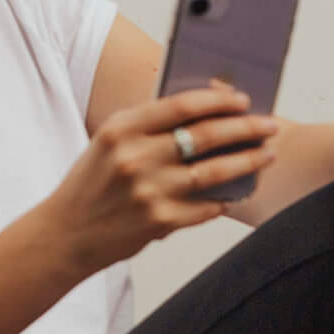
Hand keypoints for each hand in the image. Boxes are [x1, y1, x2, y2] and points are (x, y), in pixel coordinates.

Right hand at [43, 83, 279, 271]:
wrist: (64, 234)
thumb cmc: (92, 182)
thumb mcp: (110, 142)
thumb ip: (149, 124)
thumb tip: (208, 111)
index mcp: (122, 129)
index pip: (182, 106)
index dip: (219, 101)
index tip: (244, 100)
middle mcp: (136, 158)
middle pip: (205, 136)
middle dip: (246, 128)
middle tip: (269, 125)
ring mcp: (150, 191)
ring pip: (215, 171)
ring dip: (249, 161)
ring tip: (268, 154)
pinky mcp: (160, 222)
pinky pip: (207, 206)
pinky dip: (225, 198)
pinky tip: (237, 191)